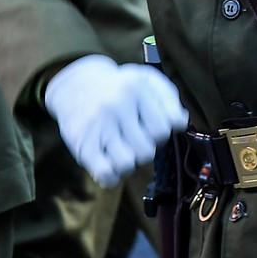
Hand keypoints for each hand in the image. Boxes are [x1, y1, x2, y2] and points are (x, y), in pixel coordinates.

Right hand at [44, 55, 187, 187]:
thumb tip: (180, 124)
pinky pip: (104, 173)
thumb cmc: (120, 87)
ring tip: (124, 150)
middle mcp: (116, 106)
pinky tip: (111, 164)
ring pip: (127, 164)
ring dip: (129, 163)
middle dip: (146, 148)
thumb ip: (169, 100)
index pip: (165, 128)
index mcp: (136, 89)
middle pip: (147, 150)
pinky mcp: (82, 143)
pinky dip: (111, 176)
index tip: (152, 127)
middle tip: (136, 138)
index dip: (162, 133)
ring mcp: (97, 125)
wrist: (76, 84)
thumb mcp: (147, 81)